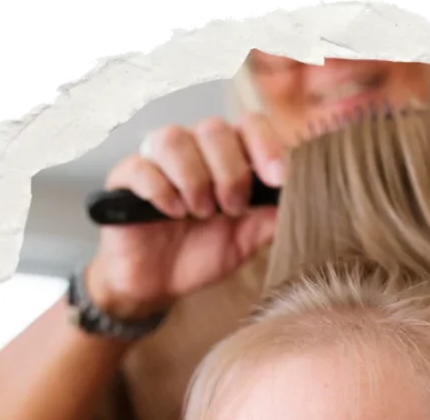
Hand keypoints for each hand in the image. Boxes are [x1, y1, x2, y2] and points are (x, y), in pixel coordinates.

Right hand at [84, 113, 285, 319]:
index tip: (277, 179)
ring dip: (195, 180)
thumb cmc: (202, 254)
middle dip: (230, 172)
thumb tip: (304, 201)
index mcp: (227, 159)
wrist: (158, 285)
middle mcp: (194, 151)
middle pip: (214, 129)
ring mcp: (158, 161)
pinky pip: (142, 167)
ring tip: (200, 214)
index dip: (265, 145)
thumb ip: (271, 218)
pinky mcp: (126, 178)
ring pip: (175, 139)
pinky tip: (171, 214)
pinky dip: (161, 191)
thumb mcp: (246, 241)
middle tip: (230, 208)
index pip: (249, 125)